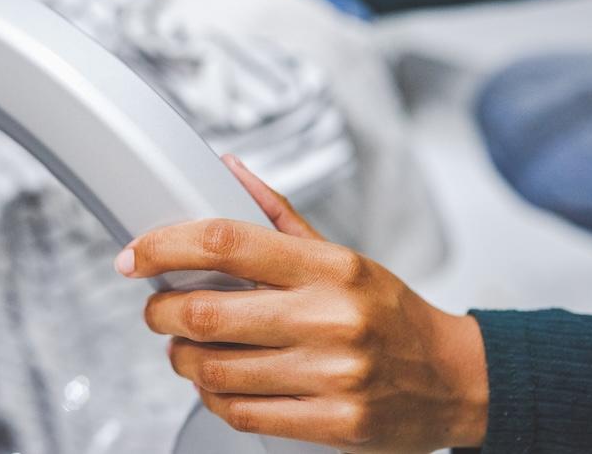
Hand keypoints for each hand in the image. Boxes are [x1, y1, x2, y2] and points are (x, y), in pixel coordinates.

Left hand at [114, 155, 487, 452]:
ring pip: (215, 369)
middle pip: (207, 311)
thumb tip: (227, 168)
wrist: (456, 379)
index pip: (226, 242)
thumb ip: (278, 217)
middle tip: (156, 309)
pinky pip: (241, 412)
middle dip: (162, 312)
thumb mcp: (342, 256)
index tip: (135, 257)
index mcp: (330, 267)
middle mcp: (331, 317)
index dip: (165, 246)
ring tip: (183, 348)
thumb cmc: (389, 313)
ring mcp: (333, 375)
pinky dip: (212, 397)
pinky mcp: (334, 423)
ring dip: (181, 359)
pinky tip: (214, 383)